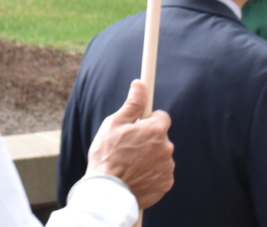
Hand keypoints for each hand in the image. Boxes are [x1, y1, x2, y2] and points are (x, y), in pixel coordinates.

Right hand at [86, 80, 173, 210]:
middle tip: (128, 144)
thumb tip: (140, 85)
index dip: (148, 119)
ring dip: (150, 155)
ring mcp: (167, 168)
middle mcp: (166, 148)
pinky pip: (161, 171)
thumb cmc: (107, 154)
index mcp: (155, 130)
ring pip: (160, 154)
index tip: (138, 124)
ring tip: (129, 161)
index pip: (161, 116)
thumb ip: (133, 104)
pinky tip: (136, 173)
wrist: (109, 190)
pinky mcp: (166, 184)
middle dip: (148, 138)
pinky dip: (151, 171)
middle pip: (160, 136)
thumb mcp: (115, 123)